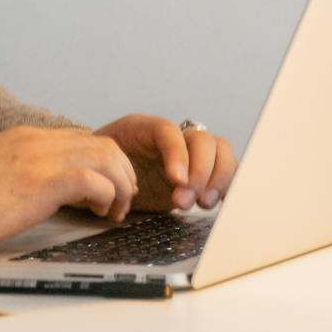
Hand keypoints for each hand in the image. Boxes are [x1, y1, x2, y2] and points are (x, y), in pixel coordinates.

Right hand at [0, 125, 138, 249]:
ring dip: (121, 185)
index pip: (82, 139)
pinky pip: (93, 179)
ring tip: (115, 211)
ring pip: (106, 155)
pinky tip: (99, 214)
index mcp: (23, 138)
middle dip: (122, 174)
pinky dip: (106, 197)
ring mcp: (37, 158)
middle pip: (103, 142)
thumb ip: (17, 174)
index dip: (104, 165)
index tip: (105, 193)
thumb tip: (33, 194)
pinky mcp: (37, 181)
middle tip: (120, 204)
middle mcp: (35, 140)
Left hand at [93, 114, 237, 212]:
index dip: (178, 155)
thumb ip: (116, 168)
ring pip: (220, 152)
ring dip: (217, 179)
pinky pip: (226, 170)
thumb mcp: (104, 163)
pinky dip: (227, 184)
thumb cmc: (105, 167)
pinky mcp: (202, 174)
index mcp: (147, 128)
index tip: (177, 181)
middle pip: (203, 140)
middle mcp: (174, 137)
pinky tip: (217, 201)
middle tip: (185, 199)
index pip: (171, 131)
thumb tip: (133, 188)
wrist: (109, 178)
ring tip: (203, 203)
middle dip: (199, 173)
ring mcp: (191, 154)